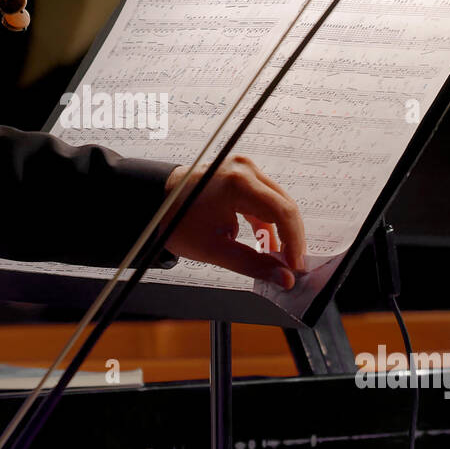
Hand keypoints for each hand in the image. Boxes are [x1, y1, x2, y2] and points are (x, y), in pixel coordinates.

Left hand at [160, 156, 306, 288]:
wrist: (154, 199)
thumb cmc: (176, 219)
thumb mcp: (213, 248)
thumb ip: (252, 264)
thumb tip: (282, 278)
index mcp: (238, 183)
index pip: (282, 212)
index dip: (294, 242)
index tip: (295, 266)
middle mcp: (245, 170)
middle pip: (284, 206)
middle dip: (291, 238)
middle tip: (291, 267)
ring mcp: (244, 170)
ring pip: (277, 204)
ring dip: (280, 232)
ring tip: (280, 260)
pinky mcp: (241, 176)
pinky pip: (264, 201)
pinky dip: (267, 223)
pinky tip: (267, 245)